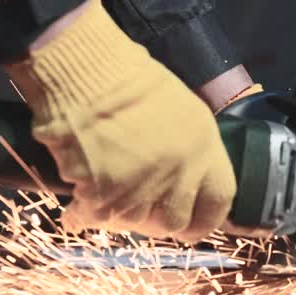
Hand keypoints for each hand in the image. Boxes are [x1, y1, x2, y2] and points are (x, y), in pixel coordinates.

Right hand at [9, 0, 235, 241]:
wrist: (85, 71)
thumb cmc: (128, 78)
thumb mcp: (182, 110)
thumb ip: (190, 150)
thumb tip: (184, 181)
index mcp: (203, 148)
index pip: (219, 202)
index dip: (205, 219)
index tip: (191, 223)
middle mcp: (178, 173)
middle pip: (175, 222)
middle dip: (157, 221)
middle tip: (139, 210)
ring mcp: (141, 187)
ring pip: (134, 223)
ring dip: (119, 215)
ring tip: (103, 195)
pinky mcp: (103, 194)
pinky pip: (94, 219)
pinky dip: (82, 216)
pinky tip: (76, 210)